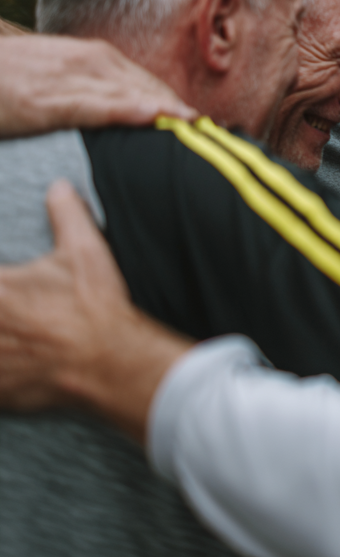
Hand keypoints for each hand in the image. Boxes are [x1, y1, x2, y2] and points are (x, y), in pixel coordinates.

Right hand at [0, 34, 196, 136]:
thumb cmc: (6, 81)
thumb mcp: (51, 79)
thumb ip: (86, 92)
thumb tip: (120, 113)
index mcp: (89, 58)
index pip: (146, 81)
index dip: (176, 103)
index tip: (204, 126)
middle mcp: (84, 61)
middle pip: (147, 87)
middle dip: (180, 110)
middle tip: (218, 136)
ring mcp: (65, 78)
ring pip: (130, 93)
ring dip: (168, 110)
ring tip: (202, 131)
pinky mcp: (44, 100)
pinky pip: (94, 105)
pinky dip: (128, 110)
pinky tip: (157, 118)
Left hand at [0, 180, 190, 441]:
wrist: (111, 361)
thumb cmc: (95, 307)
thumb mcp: (85, 251)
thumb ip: (67, 213)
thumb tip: (59, 187)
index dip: (0, 284)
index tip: (7, 287)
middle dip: (3, 310)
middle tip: (17, 308)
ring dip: (2, 339)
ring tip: (16, 335)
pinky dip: (5, 369)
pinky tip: (19, 357)